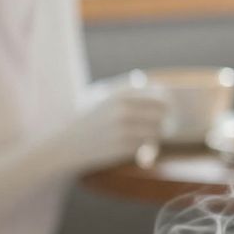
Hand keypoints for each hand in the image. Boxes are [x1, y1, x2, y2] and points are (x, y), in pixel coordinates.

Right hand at [51, 83, 167, 172]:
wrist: (68, 145)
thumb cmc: (90, 120)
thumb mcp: (104, 96)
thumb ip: (129, 87)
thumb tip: (156, 85)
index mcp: (121, 94)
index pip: (160, 94)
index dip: (165, 103)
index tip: (162, 110)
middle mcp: (123, 110)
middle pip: (163, 113)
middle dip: (163, 120)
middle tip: (156, 125)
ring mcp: (124, 129)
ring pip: (158, 131)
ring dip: (155, 134)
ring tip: (141, 135)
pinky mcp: (123, 148)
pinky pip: (147, 146)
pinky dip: (145, 147)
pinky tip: (131, 146)